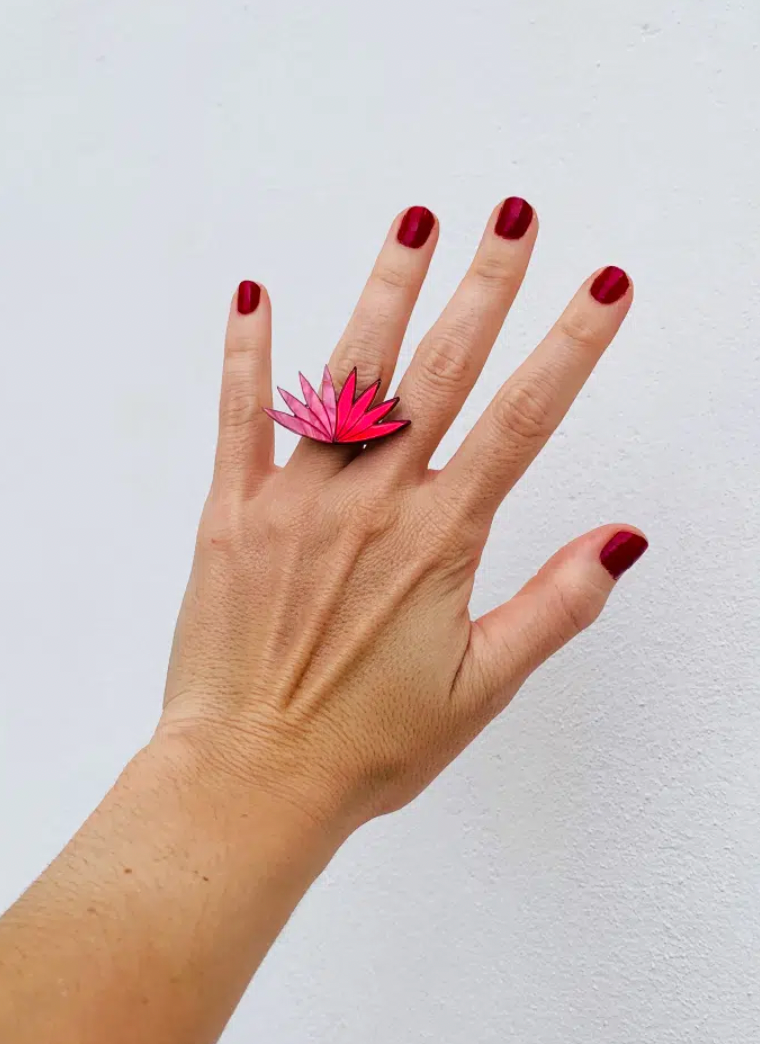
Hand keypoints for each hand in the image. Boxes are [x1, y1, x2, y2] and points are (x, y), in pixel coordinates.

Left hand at [159, 199, 646, 829]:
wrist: (251, 778)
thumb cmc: (365, 746)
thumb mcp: (482, 688)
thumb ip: (555, 606)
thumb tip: (620, 540)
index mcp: (438, 540)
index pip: (522, 420)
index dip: (570, 347)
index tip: (603, 287)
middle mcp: (371, 503)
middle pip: (442, 373)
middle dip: (485, 286)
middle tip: (514, 216)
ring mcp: (295, 500)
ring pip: (349, 376)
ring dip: (386, 292)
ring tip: (416, 221)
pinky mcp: (231, 512)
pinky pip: (239, 418)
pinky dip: (247, 356)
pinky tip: (255, 296)